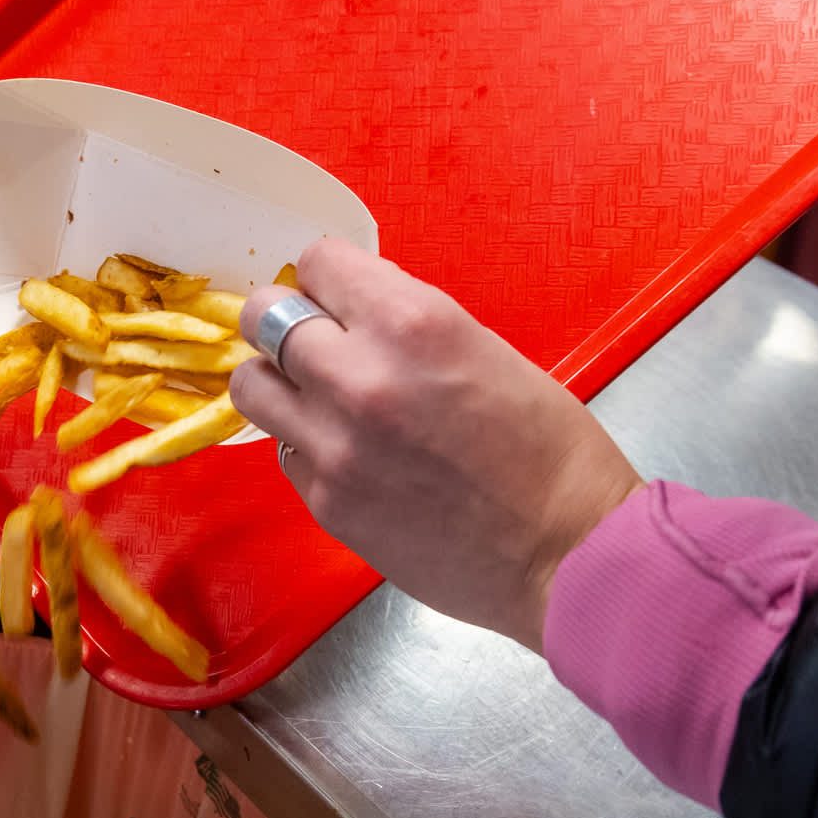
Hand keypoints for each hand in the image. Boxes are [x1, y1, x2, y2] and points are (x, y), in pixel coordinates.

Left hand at [230, 239, 642, 654]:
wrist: (565, 554)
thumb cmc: (550, 450)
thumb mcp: (485, 349)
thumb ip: (406, 327)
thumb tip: (353, 315)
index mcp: (410, 324)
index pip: (318, 263)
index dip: (328, 277)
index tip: (339, 297)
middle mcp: (358, 377)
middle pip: (263, 317)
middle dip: (286, 322)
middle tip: (316, 342)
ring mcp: (333, 445)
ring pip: (251, 385)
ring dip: (280, 383)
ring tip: (316, 398)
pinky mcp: (325, 503)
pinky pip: (284, 451)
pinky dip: (306, 443)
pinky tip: (349, 455)